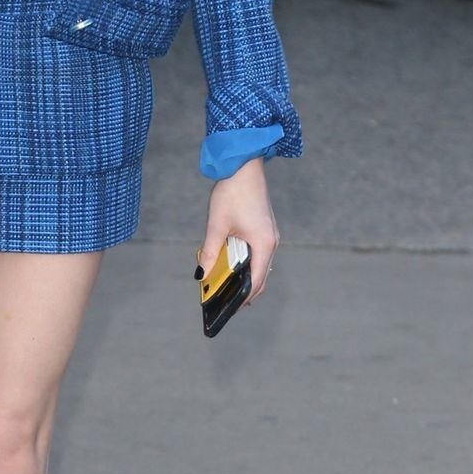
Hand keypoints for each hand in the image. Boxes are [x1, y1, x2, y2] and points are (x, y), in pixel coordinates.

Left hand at [198, 158, 278, 307]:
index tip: (230, 308)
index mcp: (264, 244)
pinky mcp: (265, 227)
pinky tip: (230, 261)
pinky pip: (258, 252)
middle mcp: (271, 242)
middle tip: (225, 300)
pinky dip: (246, 261)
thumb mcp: (216, 225)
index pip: (256, 281)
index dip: (243, 297)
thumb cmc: (232, 192)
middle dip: (244, 289)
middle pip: (260, 275)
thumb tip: (201, 273)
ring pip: (260, 264)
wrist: (244, 165)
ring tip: (224, 283)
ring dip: (244, 274)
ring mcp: (270, 234)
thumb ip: (209, 252)